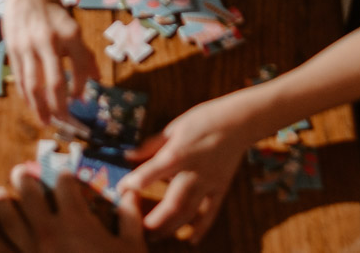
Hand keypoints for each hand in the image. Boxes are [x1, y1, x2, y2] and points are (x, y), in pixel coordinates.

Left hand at [0, 163, 145, 252]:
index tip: (64, 173)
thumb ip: (130, 217)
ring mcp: (33, 251)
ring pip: (11, 221)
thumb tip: (131, 193)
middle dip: (24, 180)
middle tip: (18, 171)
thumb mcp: (132, 246)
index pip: (65, 186)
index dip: (65, 175)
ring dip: (2, 205)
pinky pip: (2, 252)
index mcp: (76, 221)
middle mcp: (50, 231)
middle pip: (31, 196)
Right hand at [3, 0, 99, 123]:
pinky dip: (26, 95)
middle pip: (54, 82)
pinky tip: (32, 105)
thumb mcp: (74, 29)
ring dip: (40, 106)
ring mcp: (27, 46)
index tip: (80, 99)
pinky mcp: (12, 50)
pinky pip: (20, 78)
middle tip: (64, 120)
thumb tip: (97, 79)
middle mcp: (48, 41)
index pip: (79, 67)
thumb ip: (84, 55)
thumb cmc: (55, 15)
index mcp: (69, 34)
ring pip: (33, 84)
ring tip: (46, 121)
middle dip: (59, 106)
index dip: (81, 86)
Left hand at [115, 93, 255, 241]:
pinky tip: (191, 240)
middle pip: (173, 203)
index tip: (121, 190)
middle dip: (155, 221)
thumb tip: (129, 156)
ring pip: (190, 212)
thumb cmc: (203, 120)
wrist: (238, 122)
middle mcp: (193, 172)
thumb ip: (151, 146)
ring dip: (172, 228)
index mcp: (178, 153)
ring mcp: (209, 183)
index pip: (152, 172)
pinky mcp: (221, 188)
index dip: (135, 182)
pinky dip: (202, 228)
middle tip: (138, 231)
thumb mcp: (174, 127)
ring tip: (155, 237)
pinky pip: (211, 212)